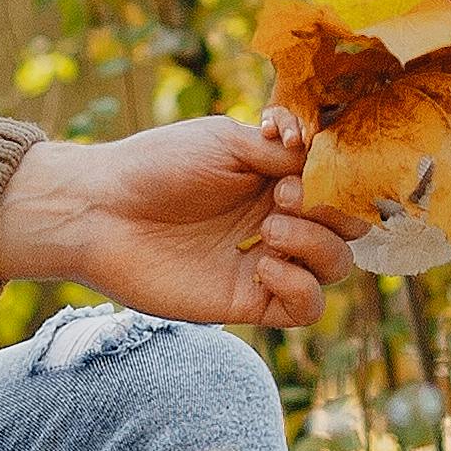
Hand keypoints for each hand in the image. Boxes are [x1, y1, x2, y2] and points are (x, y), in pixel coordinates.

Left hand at [0, 118, 354, 328]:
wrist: (102, 211)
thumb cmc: (156, 166)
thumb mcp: (225, 140)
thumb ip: (279, 149)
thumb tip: (320, 153)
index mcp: (276, 177)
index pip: (339, 185)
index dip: (336, 179)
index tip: (297, 168)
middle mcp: (277, 219)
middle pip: (348, 228)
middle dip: (331, 212)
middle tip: (279, 198)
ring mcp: (265, 262)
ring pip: (335, 268)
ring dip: (315, 246)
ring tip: (268, 232)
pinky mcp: (248, 301)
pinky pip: (305, 309)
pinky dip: (299, 287)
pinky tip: (262, 265)